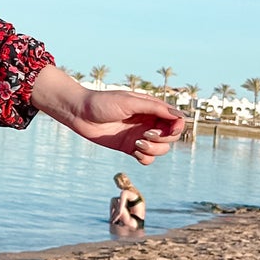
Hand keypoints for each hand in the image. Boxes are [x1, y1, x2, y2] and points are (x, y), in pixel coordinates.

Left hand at [30, 66, 184, 164]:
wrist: (79, 113)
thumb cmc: (102, 102)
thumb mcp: (129, 101)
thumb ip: (155, 108)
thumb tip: (180, 115)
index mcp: (151, 108)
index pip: (175, 120)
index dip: (177, 126)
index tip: (169, 129)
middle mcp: (148, 123)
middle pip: (171, 137)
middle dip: (163, 139)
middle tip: (146, 135)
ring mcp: (139, 136)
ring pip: (161, 149)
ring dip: (154, 149)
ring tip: (138, 143)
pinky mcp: (129, 147)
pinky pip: (147, 158)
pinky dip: (146, 158)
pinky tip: (136, 152)